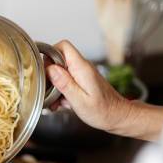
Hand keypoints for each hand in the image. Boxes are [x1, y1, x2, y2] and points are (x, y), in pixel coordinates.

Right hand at [46, 40, 162, 140]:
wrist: (118, 117)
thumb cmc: (103, 111)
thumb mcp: (80, 101)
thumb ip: (65, 84)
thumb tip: (50, 69)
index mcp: (81, 68)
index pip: (62, 46)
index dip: (49, 55)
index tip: (44, 71)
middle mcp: (82, 67)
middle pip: (57, 59)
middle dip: (49, 76)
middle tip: (49, 92)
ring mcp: (81, 74)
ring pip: (59, 72)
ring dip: (54, 87)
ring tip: (56, 102)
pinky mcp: (81, 81)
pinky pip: (65, 81)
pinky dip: (60, 92)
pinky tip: (63, 103)